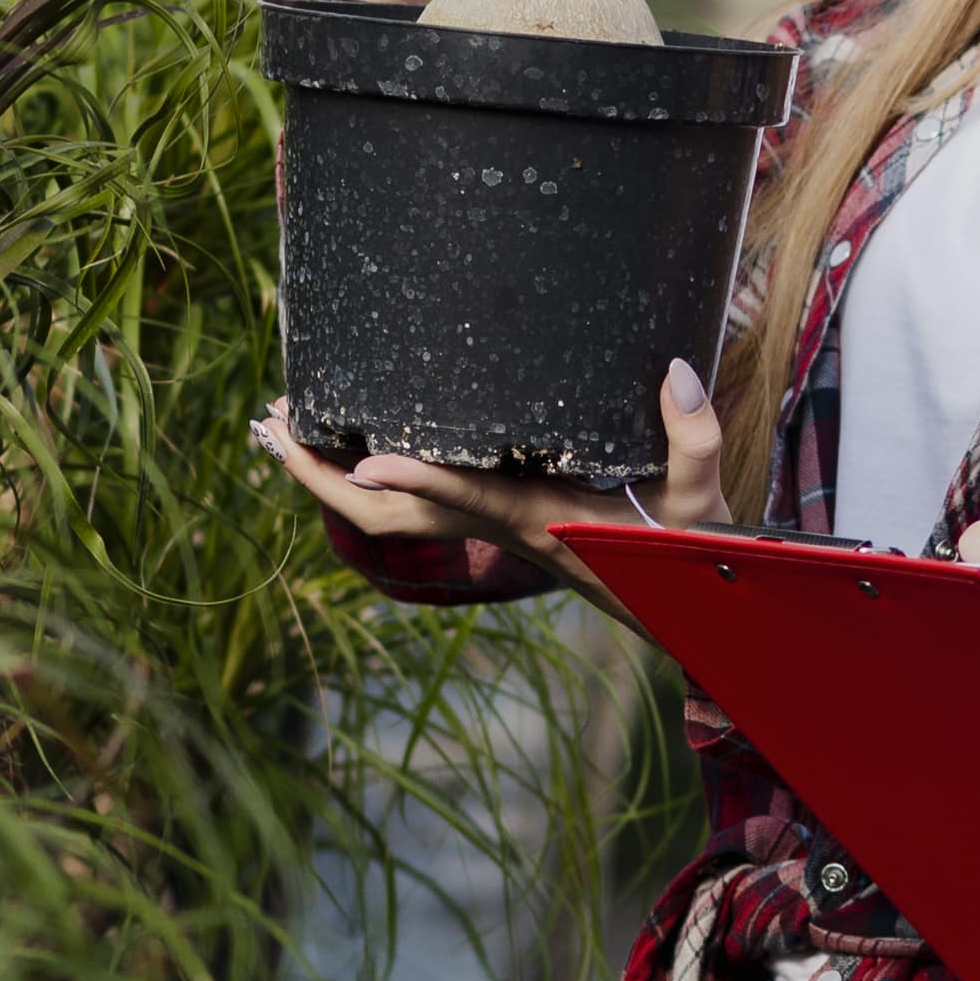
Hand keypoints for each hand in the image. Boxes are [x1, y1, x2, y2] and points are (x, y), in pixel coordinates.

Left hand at [253, 357, 730, 624]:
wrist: (680, 609)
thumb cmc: (689, 560)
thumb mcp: (702, 504)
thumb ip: (695, 439)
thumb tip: (675, 370)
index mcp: (545, 522)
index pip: (471, 498)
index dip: (418, 477)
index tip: (364, 457)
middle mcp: (504, 528)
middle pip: (393, 517)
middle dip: (326, 478)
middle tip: (277, 421)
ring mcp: (494, 528)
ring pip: (391, 516)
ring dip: (332, 477)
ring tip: (288, 424)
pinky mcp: (498, 520)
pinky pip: (413, 502)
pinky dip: (369, 475)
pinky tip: (351, 441)